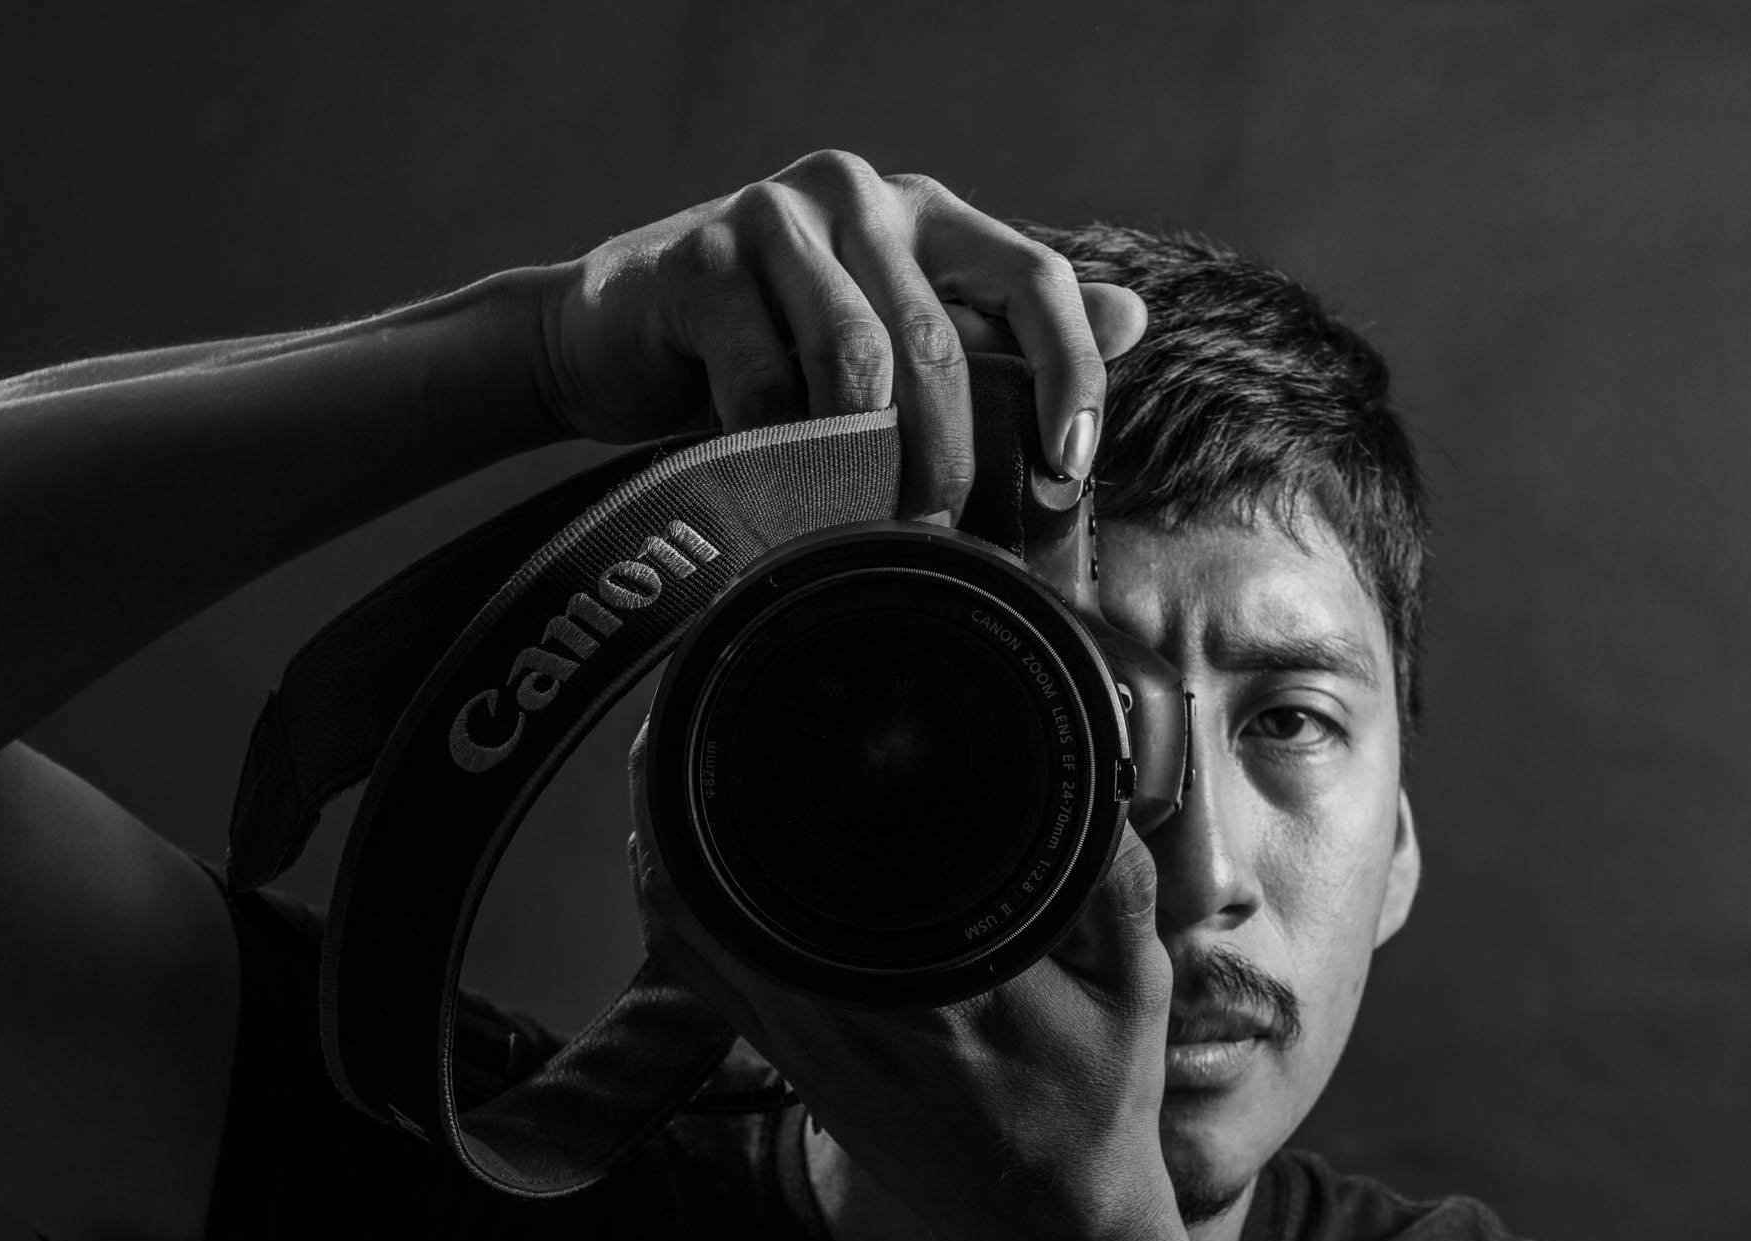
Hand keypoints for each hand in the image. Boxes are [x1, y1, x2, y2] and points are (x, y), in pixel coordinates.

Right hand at [533, 147, 1147, 521]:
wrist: (617, 335)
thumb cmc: (773, 348)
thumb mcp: (895, 334)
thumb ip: (998, 328)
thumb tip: (1133, 317)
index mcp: (926, 213)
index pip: (1033, 277)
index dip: (1068, 373)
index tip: (1071, 465)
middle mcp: (860, 195)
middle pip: (940, 342)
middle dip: (948, 458)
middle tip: (940, 534)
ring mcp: (776, 217)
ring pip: (857, 360)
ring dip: (866, 462)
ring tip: (862, 521)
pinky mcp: (700, 260)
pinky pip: (763, 381)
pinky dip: (778, 449)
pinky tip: (774, 480)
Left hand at [625, 724, 1178, 1240]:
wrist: (1043, 1227)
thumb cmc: (1091, 1109)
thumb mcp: (1136, 991)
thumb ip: (1117, 886)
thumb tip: (1095, 788)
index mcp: (922, 982)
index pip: (804, 854)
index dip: (752, 764)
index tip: (750, 688)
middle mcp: (836, 1008)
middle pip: (704, 872)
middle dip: (679, 775)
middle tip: (690, 693)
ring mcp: (797, 1038)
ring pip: (678, 919)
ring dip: (660, 830)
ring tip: (671, 752)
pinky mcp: (786, 1061)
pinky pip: (694, 970)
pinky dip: (668, 902)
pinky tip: (677, 852)